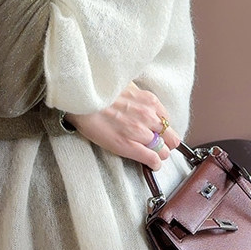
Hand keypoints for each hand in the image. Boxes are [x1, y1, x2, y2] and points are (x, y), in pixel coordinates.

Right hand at [65, 82, 180, 171]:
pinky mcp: (128, 145)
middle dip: (165, 142)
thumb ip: (139, 97)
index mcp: (149, 101)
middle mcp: (148, 116)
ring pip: (163, 150)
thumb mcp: (126, 86)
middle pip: (170, 137)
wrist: (80, 98)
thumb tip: (141, 103)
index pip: (167, 121)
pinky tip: (152, 164)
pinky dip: (154, 164)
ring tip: (150, 154)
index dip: (163, 128)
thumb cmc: (99, 92)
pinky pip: (152, 159)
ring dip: (159, 153)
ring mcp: (139, 131)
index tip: (158, 132)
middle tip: (157, 145)